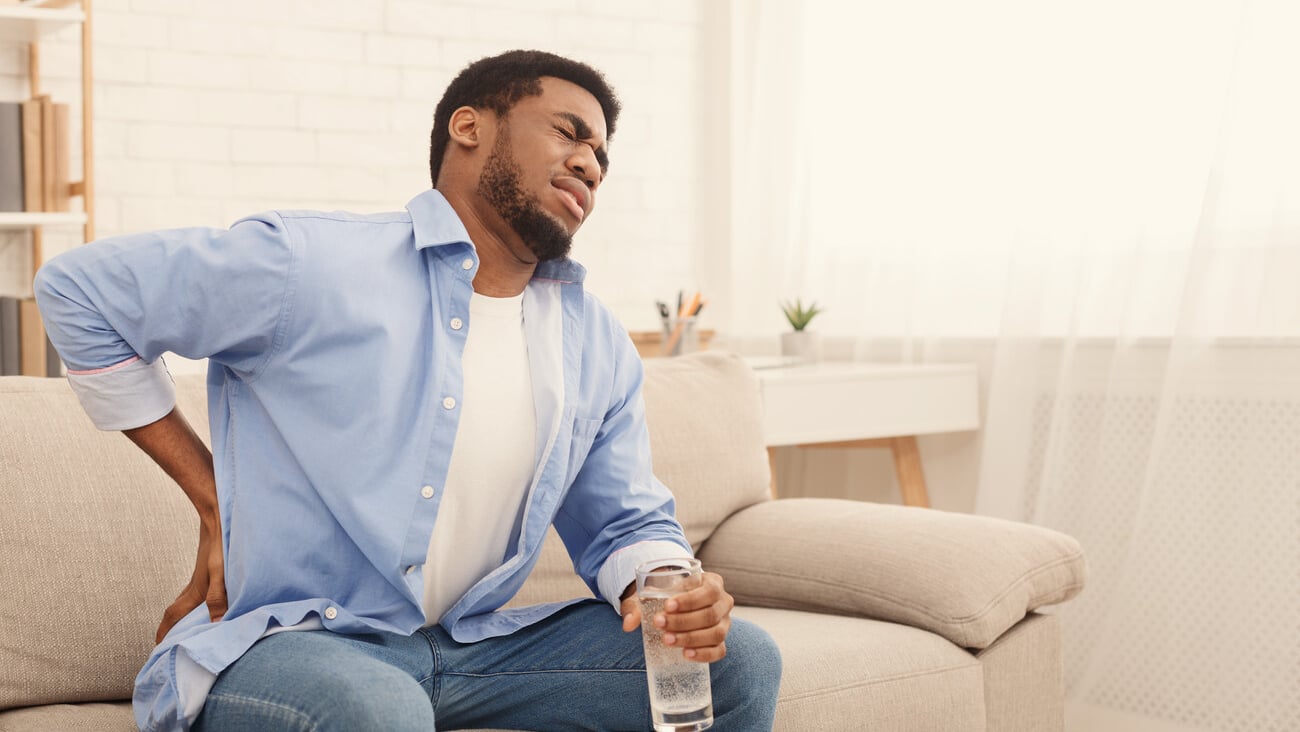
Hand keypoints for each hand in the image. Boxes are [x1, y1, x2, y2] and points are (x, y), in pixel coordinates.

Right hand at [155, 514, 226, 642]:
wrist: (217, 513)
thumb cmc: (221, 543)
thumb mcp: (222, 572)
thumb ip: (219, 597)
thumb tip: (216, 623)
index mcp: (195, 591)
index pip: (174, 616)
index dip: (165, 633)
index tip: (157, 648)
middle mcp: (194, 586)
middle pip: (176, 611)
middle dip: (171, 629)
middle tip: (169, 643)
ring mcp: (199, 577)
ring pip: (185, 601)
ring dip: (183, 616)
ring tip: (187, 629)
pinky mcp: (207, 569)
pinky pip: (195, 592)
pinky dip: (195, 603)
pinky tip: (207, 602)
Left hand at [620, 571, 733, 661]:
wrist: (675, 606)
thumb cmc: (666, 596)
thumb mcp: (652, 594)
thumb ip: (637, 605)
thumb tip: (628, 624)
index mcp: (712, 583)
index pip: (709, 591)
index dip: (690, 600)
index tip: (667, 607)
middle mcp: (723, 602)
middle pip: (710, 614)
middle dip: (684, 621)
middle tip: (660, 624)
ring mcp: (724, 623)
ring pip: (716, 633)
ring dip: (691, 638)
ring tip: (667, 640)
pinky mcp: (720, 642)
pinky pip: (719, 651)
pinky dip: (704, 654)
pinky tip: (686, 655)